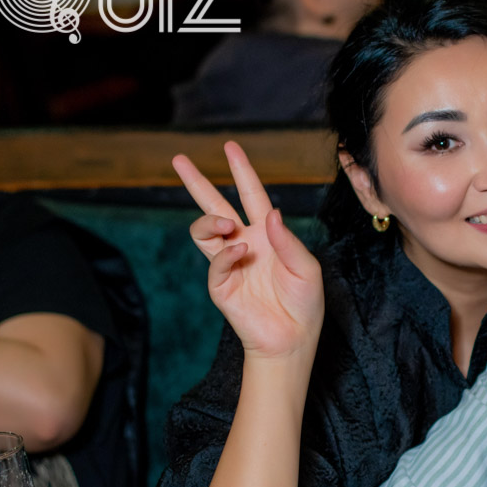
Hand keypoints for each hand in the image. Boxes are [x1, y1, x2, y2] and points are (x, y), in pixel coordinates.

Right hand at [174, 142, 323, 360]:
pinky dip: (226, 252)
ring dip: (210, 218)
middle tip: (179, 160)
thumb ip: (287, 240)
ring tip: (225, 221)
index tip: (230, 147)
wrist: (293, 339)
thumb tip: (269, 210)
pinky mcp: (220, 285)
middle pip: (214, 206)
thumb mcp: (307, 268)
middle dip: (197, 183)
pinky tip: (242, 251)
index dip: (242, 172)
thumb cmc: (304, 304)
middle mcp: (245, 243)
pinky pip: (215, 261)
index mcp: (267, 235)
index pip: (251, 196)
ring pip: (203, 230)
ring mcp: (229, 264)